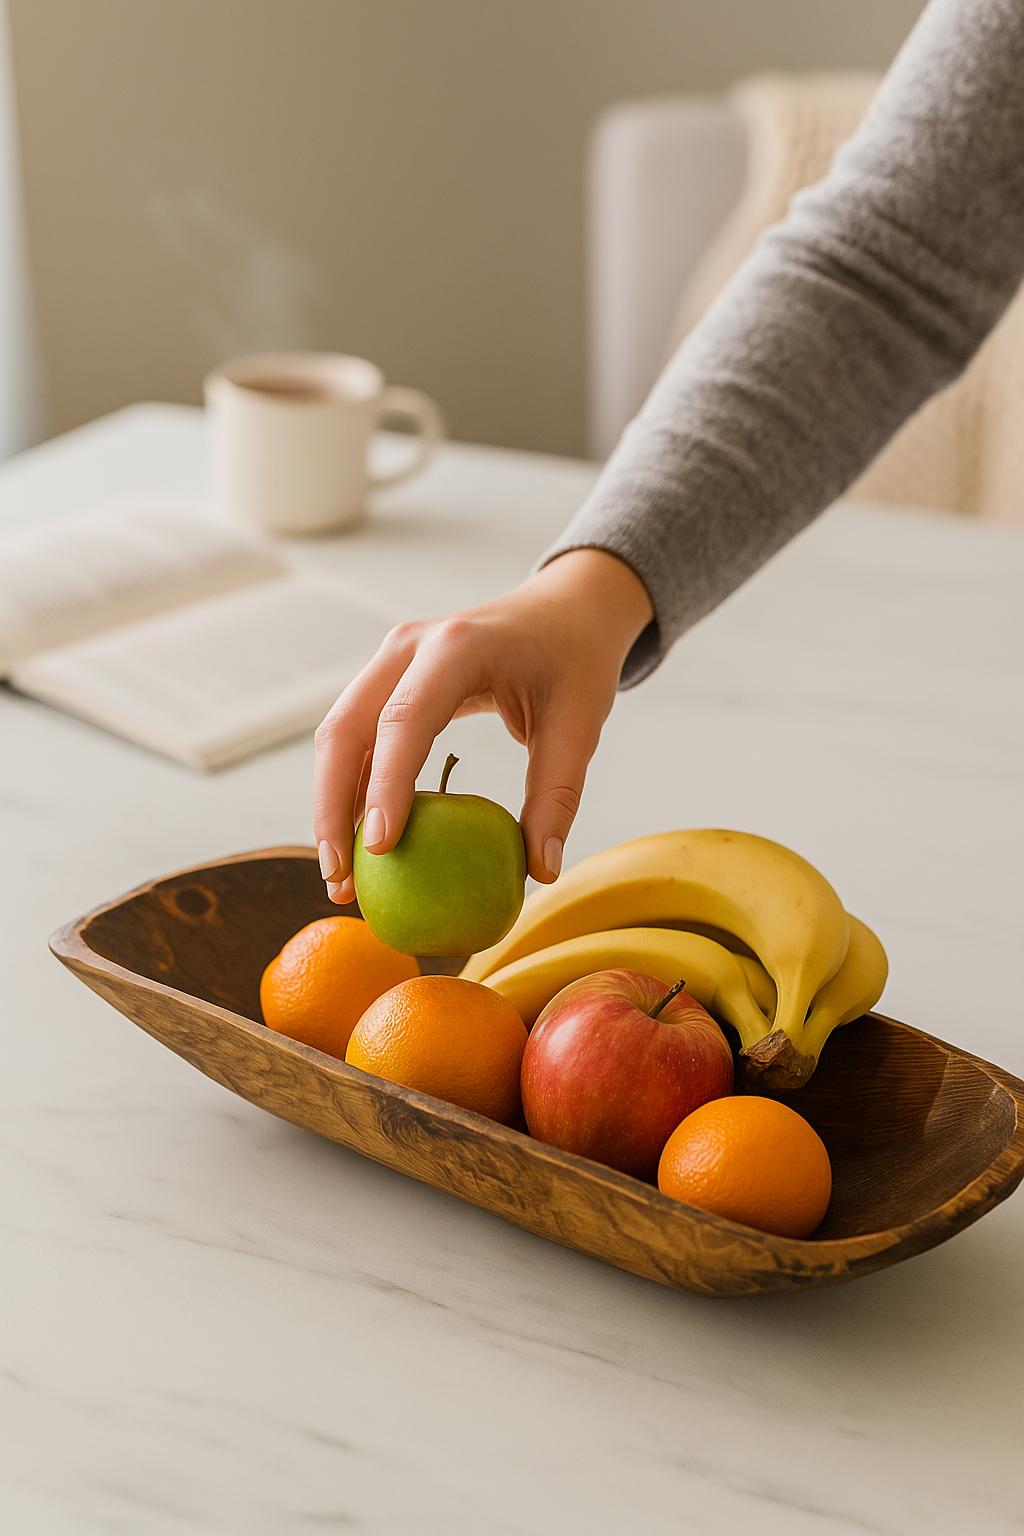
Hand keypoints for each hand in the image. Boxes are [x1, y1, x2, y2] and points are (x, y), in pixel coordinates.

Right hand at [313, 547, 653, 900]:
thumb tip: (542, 871)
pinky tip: (360, 843)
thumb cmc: (575, 660)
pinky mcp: (388, 680)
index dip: (385, 785)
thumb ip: (558, 795)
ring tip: (342, 878)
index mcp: (458, 647)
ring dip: (332, 806)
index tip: (379, 848)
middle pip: (345, 729)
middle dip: (333, 808)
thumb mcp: (580, 724)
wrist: (564, 609)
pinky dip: (352, 790)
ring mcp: (391, 660)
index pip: (405, 719)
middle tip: (341, 879)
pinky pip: (357, 739)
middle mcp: (409, 647)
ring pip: (338, 736)